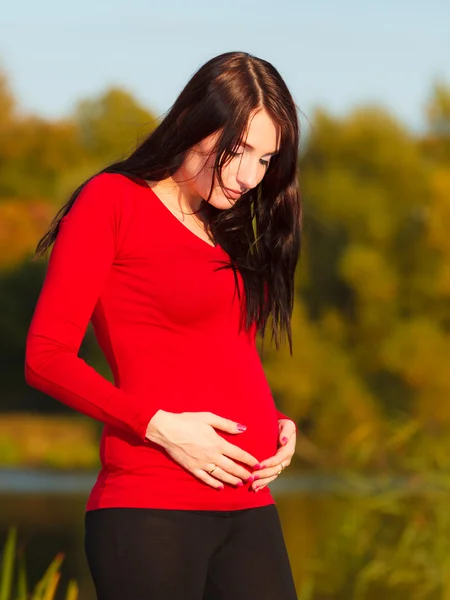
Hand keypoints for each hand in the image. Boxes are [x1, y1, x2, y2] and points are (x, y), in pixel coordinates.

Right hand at [145, 410, 260, 489]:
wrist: (167, 430)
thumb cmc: (188, 421)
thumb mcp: (209, 418)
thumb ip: (227, 424)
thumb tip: (243, 429)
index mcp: (217, 443)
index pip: (238, 454)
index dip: (249, 460)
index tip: (258, 465)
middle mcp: (212, 456)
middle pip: (232, 468)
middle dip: (243, 473)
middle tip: (252, 478)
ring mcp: (202, 464)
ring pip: (220, 475)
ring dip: (232, 480)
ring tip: (240, 484)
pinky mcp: (192, 468)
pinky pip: (205, 479)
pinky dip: (214, 484)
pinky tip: (220, 487)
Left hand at [250, 419, 296, 491]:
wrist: (278, 427)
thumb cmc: (281, 424)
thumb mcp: (287, 424)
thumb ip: (287, 431)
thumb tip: (283, 441)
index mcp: (288, 449)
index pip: (279, 458)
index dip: (270, 463)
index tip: (259, 465)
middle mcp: (285, 459)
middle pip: (275, 470)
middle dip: (264, 475)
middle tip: (252, 477)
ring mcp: (280, 465)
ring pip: (272, 476)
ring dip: (263, 482)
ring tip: (252, 486)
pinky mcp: (275, 467)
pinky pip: (270, 477)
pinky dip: (263, 483)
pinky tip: (255, 489)